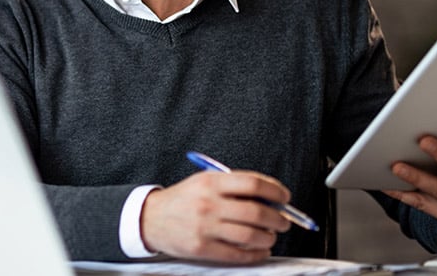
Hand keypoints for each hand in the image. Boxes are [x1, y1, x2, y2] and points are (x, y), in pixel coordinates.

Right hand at [140, 170, 291, 262]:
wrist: (151, 218)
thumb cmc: (183, 199)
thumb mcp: (205, 182)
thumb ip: (235, 186)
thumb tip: (271, 198)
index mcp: (211, 182)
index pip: (253, 184)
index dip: (276, 191)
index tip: (285, 198)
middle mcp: (209, 203)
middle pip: (256, 212)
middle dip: (278, 219)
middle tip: (283, 222)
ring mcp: (205, 227)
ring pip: (250, 236)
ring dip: (268, 237)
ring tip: (270, 236)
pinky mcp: (202, 248)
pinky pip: (238, 254)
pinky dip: (256, 255)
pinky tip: (260, 251)